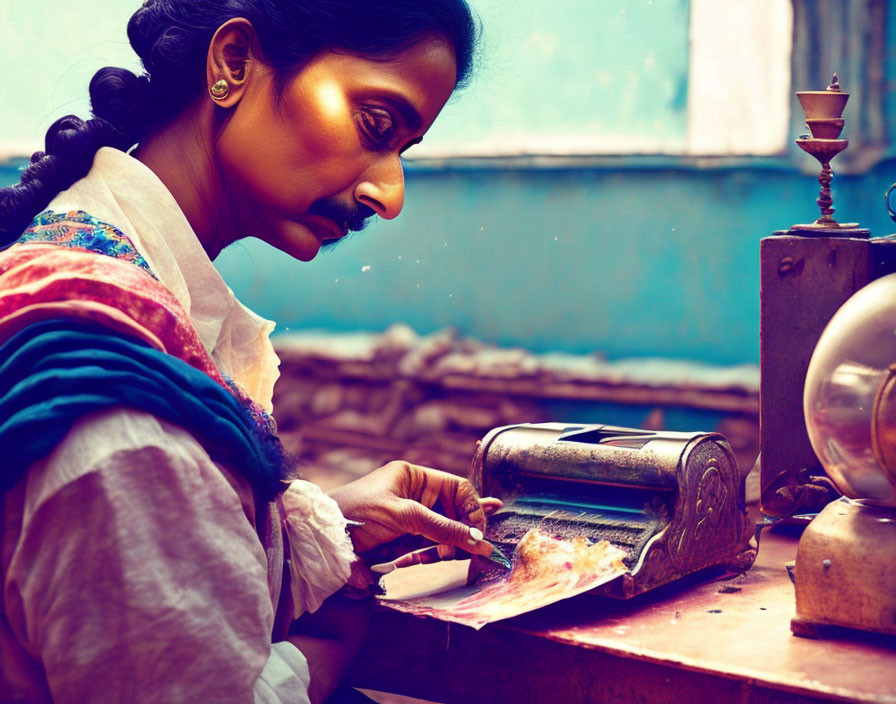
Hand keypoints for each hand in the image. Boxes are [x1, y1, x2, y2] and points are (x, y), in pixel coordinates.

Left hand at [327, 461, 501, 562]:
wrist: (323, 540)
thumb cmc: (358, 514)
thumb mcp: (403, 516)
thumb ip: (442, 528)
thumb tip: (478, 540)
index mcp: (413, 477)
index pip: (456, 488)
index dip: (472, 509)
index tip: (479, 533)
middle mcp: (414, 494)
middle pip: (453, 511)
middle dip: (464, 529)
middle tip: (476, 548)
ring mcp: (409, 518)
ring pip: (444, 531)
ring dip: (451, 544)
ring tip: (455, 556)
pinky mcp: (402, 539)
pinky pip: (428, 545)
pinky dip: (435, 553)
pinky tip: (442, 557)